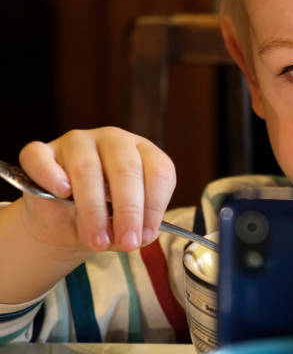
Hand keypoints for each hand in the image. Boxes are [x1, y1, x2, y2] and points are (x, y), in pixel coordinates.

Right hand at [17, 127, 175, 252]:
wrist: (64, 224)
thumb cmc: (105, 218)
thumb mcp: (126, 226)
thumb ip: (137, 228)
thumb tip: (141, 235)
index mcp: (144, 154)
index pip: (159, 171)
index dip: (155, 205)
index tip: (146, 235)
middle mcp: (114, 141)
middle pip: (126, 169)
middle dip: (128, 210)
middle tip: (127, 242)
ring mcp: (78, 142)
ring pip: (86, 168)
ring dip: (93, 210)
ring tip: (97, 240)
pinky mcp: (42, 152)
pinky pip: (42, 158)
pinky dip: (52, 175)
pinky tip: (62, 193)